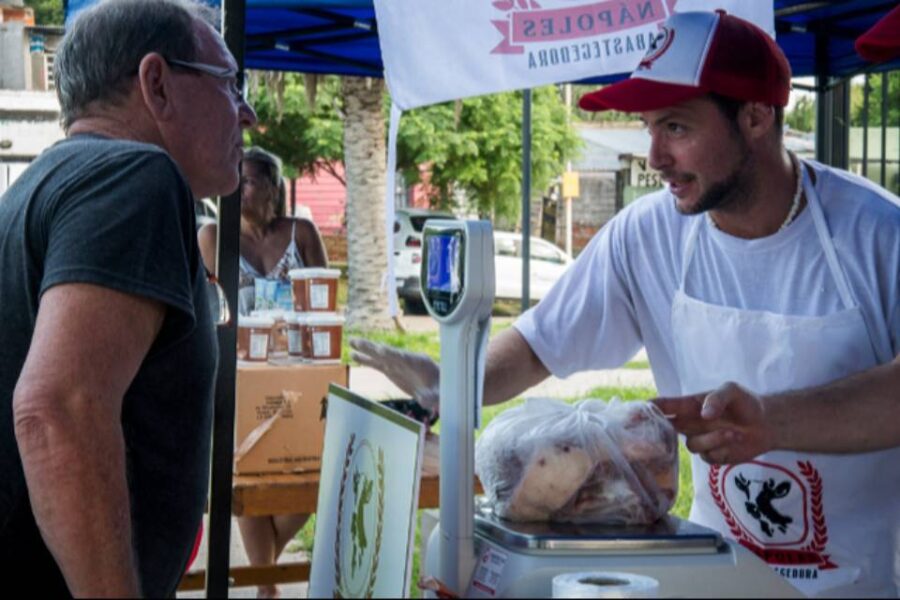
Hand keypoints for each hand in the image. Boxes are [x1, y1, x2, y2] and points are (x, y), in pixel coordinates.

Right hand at [350, 338, 439, 415]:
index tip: (381, 351)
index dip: (393, 354)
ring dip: (366, 349)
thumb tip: (424, 400)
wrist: (440, 387)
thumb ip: (432, 397)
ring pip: (379, 356)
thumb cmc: (442, 390)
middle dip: (374, 347)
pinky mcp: (392, 370)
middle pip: (388, 353)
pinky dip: (366, 360)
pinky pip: (377, 364)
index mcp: (420, 362)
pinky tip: (354, 355)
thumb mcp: (439, 395)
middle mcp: (406, 360)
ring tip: (351, 341)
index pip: (404, 357)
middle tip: (358, 341)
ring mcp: (398, 364)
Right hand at [652, 382, 774, 463]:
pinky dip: (723, 448)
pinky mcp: (711, 456)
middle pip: (664, 431)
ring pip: (692, 446)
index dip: (645, 410)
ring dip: (713, 439)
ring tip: (733, 431)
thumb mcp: (732, 390)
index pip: (662, 407)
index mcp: (688, 406)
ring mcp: (699, 441)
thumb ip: (716, 398)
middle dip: (658, 435)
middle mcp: (689, 424)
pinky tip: (736, 439)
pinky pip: (708, 457)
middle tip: (660, 437)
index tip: (633, 415)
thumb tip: (703, 415)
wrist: (766, 424)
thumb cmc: (745, 403)